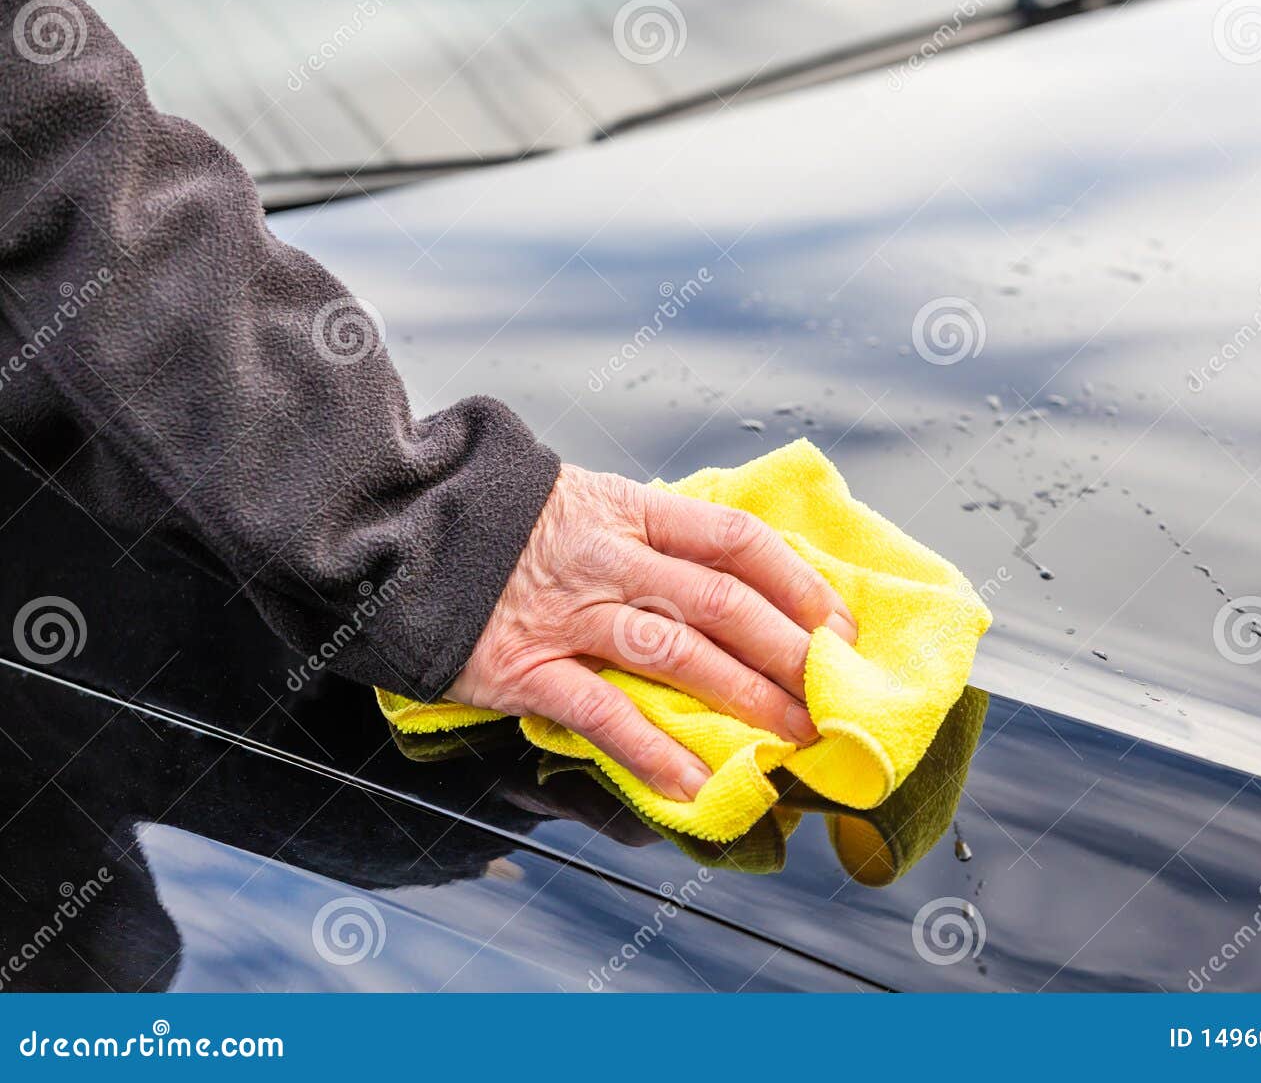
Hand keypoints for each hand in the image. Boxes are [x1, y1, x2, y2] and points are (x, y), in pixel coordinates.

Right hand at [447, 466, 856, 800]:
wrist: (401, 532)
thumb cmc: (507, 526)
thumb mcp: (586, 503)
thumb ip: (652, 536)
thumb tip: (734, 575)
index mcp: (631, 511)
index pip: (735, 541)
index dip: (796, 584)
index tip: (835, 626)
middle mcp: (609, 558)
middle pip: (721, 602)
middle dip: (788, 654)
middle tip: (831, 697)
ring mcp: (568, 613)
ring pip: (676, 654)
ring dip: (744, 700)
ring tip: (790, 739)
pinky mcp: (525, 666)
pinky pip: (602, 712)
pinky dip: (652, 750)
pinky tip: (694, 781)